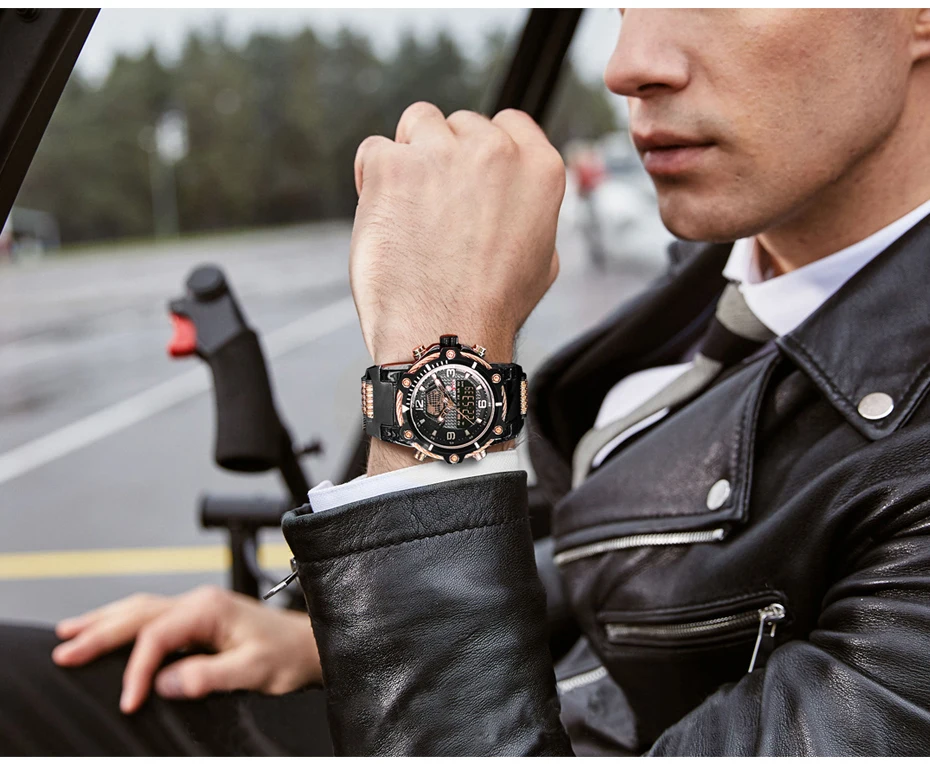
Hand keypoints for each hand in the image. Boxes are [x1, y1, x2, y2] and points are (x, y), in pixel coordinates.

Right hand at [51, 585, 320, 713]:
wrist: (309, 645)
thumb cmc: (287, 654)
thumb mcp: (253, 670)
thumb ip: (209, 676)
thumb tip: (165, 683)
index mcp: (209, 609)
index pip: (157, 636)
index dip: (137, 669)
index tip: (129, 702)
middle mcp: (199, 602)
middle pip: (138, 614)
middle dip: (99, 632)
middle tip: (64, 651)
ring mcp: (197, 607)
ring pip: (141, 609)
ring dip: (105, 621)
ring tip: (70, 633)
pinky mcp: (198, 618)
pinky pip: (152, 616)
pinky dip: (124, 622)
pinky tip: (109, 627)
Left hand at [351, 103, 564, 366]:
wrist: (447, 337)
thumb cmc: (492, 308)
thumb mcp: (542, 257)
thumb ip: (530, 211)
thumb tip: (517, 198)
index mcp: (539, 168)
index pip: (509, 123)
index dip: (483, 150)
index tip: (469, 177)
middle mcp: (495, 151)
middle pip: (459, 124)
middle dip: (445, 156)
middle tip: (435, 209)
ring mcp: (442, 154)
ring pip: (418, 122)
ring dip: (410, 156)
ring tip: (408, 209)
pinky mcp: (393, 167)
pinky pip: (374, 151)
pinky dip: (371, 180)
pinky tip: (383, 218)